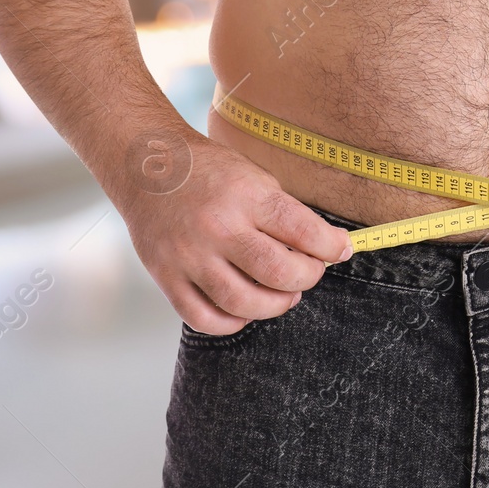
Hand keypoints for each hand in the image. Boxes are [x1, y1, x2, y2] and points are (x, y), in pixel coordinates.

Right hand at [117, 133, 352, 335]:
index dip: (332, 246)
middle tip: (310, 272)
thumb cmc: (208, 170)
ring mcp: (189, 255)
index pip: (303, 230)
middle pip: (278, 273)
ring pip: (243, 303)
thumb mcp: (253, 176)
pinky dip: (231, 323)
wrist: (147, 165)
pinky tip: (244, 311)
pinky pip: (203, 318)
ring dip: (275, 305)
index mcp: (246, 195)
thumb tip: (322, 248)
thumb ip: (282, 213)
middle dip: (307, 278)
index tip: (341, 249)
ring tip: (284, 295)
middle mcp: (218, 227)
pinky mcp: (166, 276)